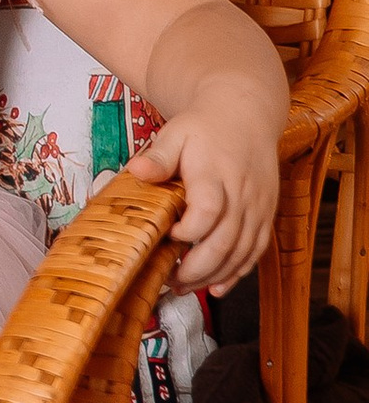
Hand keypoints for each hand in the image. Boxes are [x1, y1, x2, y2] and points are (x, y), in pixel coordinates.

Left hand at [127, 89, 282, 292]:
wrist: (245, 114)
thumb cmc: (205, 127)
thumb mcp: (176, 133)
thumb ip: (158, 157)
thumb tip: (137, 172)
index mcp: (216, 174)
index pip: (207, 212)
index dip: (187, 232)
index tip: (166, 237)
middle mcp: (242, 195)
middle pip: (225, 241)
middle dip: (196, 268)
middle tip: (170, 281)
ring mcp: (257, 207)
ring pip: (241, 252)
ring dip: (214, 275)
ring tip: (185, 287)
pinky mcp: (265, 215)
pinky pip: (256, 251)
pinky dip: (238, 273)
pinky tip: (217, 286)